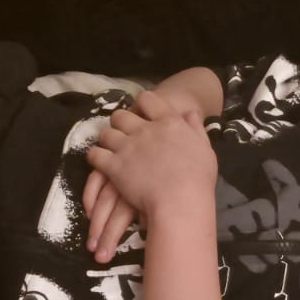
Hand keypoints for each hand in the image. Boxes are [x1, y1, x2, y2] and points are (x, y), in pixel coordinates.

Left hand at [83, 88, 217, 260]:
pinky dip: (95, 156)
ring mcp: (126, 147)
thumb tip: (191, 113)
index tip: (143, 112)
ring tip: (112, 149)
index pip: (148, 99)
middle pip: (121, 115)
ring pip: (106, 133)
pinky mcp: (113, 166)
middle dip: (120, 122)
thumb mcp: (205, 149)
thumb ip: (196, 129)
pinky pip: (95, 154)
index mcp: (168, 123)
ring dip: (108, 139)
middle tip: (124, 133)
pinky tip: (100, 162)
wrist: (179, 201)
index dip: (142, 103)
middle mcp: (144, 130)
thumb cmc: (198, 178)